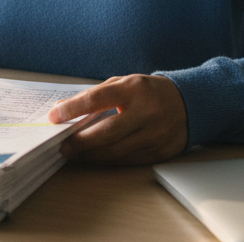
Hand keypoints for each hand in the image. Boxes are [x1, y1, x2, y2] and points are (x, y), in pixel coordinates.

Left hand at [48, 74, 187, 164]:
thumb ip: (96, 94)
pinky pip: (128, 161)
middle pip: (106, 132)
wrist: (189, 103)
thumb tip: (65, 109)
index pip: (97, 99)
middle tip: (62, 145)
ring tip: (74, 153)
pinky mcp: (160, 152)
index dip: (72, 109)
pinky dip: (108, 160)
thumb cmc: (148, 91)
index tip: (54, 117)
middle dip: (80, 141)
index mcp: (133, 89)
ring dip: (91, 155)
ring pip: (116, 152)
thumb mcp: (125, 83)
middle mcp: (145, 112)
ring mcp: (154, 134)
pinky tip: (95, 157)